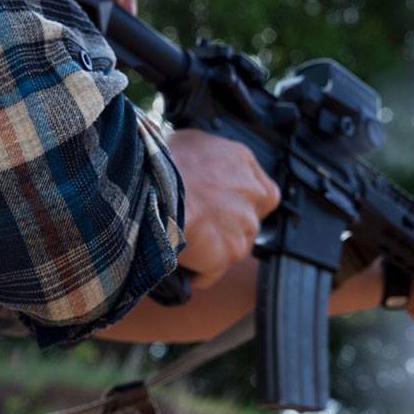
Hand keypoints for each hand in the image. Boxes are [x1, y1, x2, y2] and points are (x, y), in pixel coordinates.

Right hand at [167, 129, 281, 288]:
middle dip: (228, 228)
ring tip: (184, 241)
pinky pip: (213, 271)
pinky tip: (178, 258)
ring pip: (234, 247)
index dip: (242, 203)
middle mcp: (253, 192)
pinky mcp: (232, 252)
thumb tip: (203, 167)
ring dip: (213, 250)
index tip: (222, 208)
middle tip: (199, 226)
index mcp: (243, 162)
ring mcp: (245, 225)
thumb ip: (210, 158)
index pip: (262, 190)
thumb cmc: (162, 164)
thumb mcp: (191, 142)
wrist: (152, 191)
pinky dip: (197, 271)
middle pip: (249, 221)